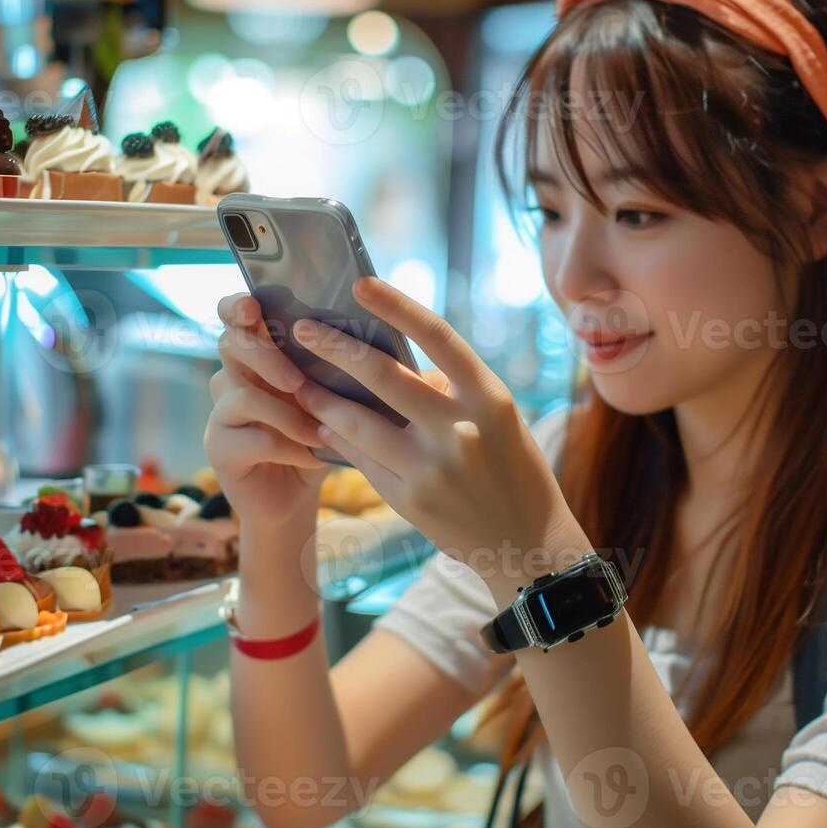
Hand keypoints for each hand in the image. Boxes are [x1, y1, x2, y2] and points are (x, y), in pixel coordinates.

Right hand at [204, 294, 329, 531]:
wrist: (298, 496)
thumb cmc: (318, 436)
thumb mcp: (329, 397)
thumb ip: (331, 369)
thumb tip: (358, 343)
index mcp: (258, 355)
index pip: (234, 315)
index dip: (237, 305)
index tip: (253, 307)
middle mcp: (232, 377)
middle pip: (230, 344)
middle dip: (265, 356)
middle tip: (297, 381)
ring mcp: (221, 413)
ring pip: (241, 395)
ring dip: (288, 413)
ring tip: (321, 431)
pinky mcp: (219, 448)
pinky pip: (253, 438)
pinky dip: (290, 446)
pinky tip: (315, 456)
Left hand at [288, 277, 588, 585]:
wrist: (528, 543)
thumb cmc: (513, 469)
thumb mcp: (500, 419)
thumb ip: (454, 391)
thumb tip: (400, 366)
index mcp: (490, 397)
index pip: (437, 337)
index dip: (397, 306)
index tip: (361, 284)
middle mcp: (461, 429)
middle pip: (383, 375)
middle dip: (335, 348)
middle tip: (303, 330)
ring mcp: (432, 468)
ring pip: (358, 421)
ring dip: (321, 398)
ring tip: (298, 384)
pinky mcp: (410, 501)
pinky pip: (363, 460)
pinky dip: (340, 439)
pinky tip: (323, 425)